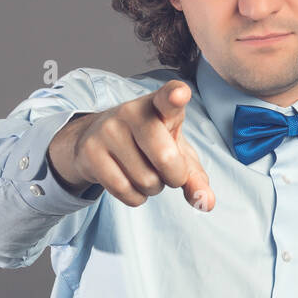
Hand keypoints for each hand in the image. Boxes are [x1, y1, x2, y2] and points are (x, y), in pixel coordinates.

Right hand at [48, 79, 214, 210]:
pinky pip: (124, 190)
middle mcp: (131, 111)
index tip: (179, 94)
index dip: (175, 96)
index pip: (168, 98)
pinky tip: (131, 182)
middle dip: (175, 176)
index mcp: (159, 105)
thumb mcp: (177, 154)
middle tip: (169, 171)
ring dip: (153, 188)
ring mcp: (108, 130)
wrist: (100, 140)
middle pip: (165, 157)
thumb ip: (195, 177)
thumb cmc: (150, 144)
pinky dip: (135, 197)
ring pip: (146, 180)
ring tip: (144, 171)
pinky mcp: (90, 151)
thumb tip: (206, 203)